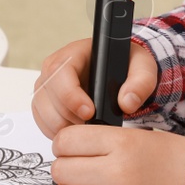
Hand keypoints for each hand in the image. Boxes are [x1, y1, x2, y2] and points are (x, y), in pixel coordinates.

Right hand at [31, 37, 158, 140]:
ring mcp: (46, 85)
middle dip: (70, 116)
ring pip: (43, 112)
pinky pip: (42, 122)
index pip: (60, 72)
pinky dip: (57, 131)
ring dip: (63, 126)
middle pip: (48, 96)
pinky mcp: (44, 102)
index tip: (89, 112)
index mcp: (74, 53)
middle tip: (93, 124)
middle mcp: (54, 68)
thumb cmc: (127, 65)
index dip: (71, 96)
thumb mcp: (142, 68)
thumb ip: (141, 83)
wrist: (120, 70)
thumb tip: (127, 103)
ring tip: (87, 126)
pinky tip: (76, 130)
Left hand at [50, 125, 184, 184]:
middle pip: (60, 170)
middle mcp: (116, 173)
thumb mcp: (138, 135)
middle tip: (78, 170)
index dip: (63, 144)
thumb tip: (64, 148)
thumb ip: (102, 139)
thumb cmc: (170, 159)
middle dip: (65, 169)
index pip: (65, 141)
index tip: (70, 149)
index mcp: (122, 144)